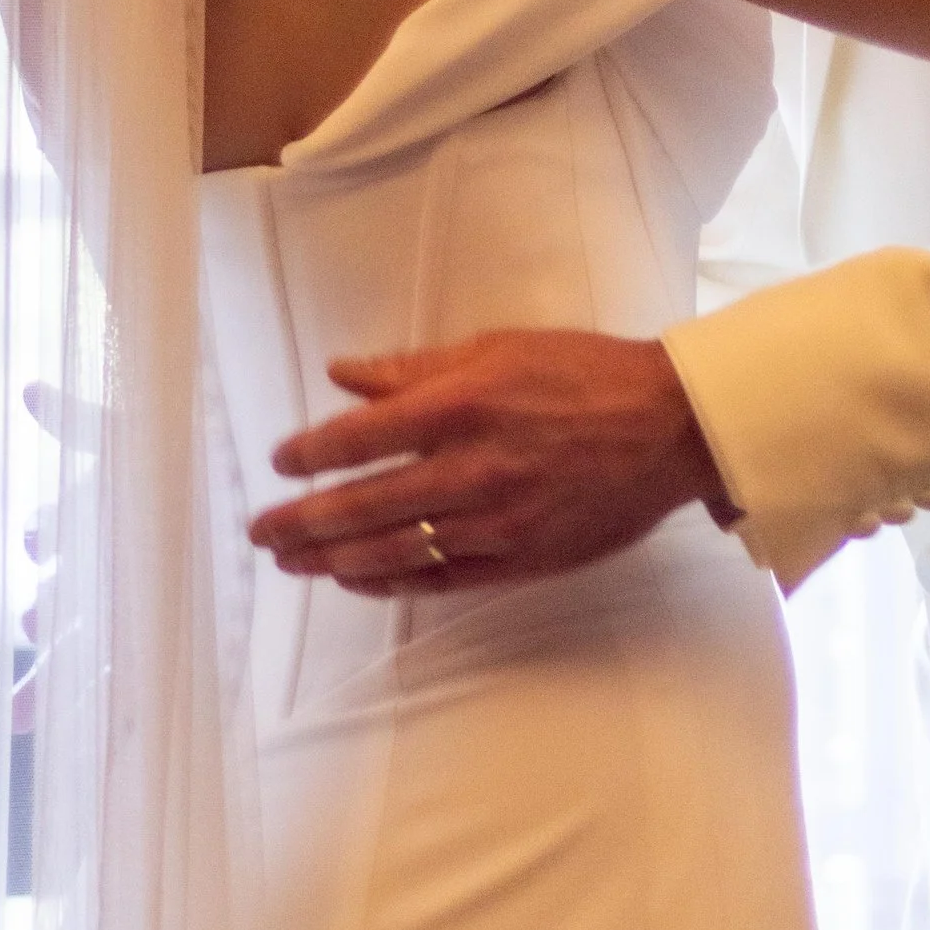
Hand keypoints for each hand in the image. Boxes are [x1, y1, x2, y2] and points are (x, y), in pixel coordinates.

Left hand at [247, 330, 733, 593]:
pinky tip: (358, 579)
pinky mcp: (522, 560)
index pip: (360, 438)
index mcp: (462, 406)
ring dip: (333, 559)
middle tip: (259, 532)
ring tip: (293, 561)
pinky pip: (442, 579)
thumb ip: (415, 368)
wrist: (670, 427)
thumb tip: (342, 374)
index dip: (310, 454)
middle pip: (363, 506)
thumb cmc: (585, 373)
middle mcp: (471, 469)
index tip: (279, 462)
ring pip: (394, 550)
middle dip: (301, 522)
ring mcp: (496, 523)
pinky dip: (392, 581)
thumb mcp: (498, 347)